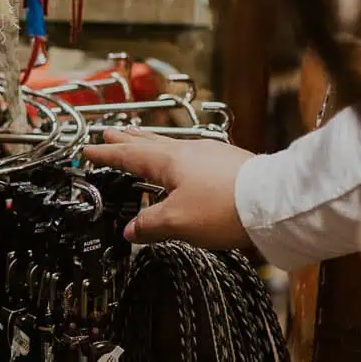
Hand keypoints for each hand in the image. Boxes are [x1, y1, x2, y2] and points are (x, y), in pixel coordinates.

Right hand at [91, 131, 254, 250]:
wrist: (271, 203)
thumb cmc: (222, 208)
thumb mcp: (177, 222)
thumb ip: (150, 225)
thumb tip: (131, 230)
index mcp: (168, 161)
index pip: (128, 155)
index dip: (106, 153)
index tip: (89, 149)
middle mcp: (187, 152)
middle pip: (149, 142)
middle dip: (128, 138)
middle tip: (111, 131)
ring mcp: (210, 156)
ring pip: (171, 148)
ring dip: (151, 145)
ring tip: (140, 142)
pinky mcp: (228, 165)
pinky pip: (192, 158)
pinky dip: (176, 159)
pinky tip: (182, 166)